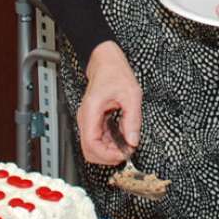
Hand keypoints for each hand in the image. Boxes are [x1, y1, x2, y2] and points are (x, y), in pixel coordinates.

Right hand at [76, 41, 141, 165]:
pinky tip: (122, 139)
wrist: (106, 62)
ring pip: (93, 147)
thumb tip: (133, 141)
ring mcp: (88, 120)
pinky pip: (98, 139)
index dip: (107, 155)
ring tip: (126, 145)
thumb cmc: (115, 73)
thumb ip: (132, 119)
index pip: (91, 144)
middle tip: (126, 152)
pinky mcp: (93, 121)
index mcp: (91, 111)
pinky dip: (109, 144)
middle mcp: (86, 118)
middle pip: (89, 151)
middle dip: (108, 157)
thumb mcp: (131, 94)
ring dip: (109, 151)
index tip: (123, 153)